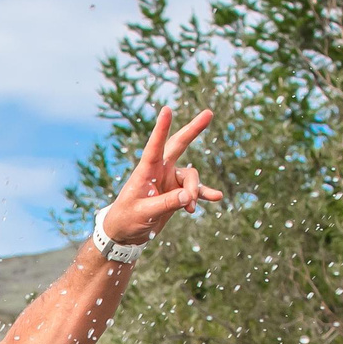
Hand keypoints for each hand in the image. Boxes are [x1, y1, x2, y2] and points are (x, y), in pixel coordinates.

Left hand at [98, 106, 221, 248]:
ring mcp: (169, 180)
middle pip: (178, 145)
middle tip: (209, 114)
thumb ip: (166, 203)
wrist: (125, 233)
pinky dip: (205, 194)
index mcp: (145, 171)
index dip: (161, 129)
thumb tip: (189, 196)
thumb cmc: (126, 219)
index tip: (167, 110)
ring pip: (191, 177)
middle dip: (193, 130)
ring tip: (190, 207)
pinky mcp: (177, 193)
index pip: (154, 146)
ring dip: (194, 190)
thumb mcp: (144, 213)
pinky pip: (196, 191)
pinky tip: (217, 197)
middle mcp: (159, 170)